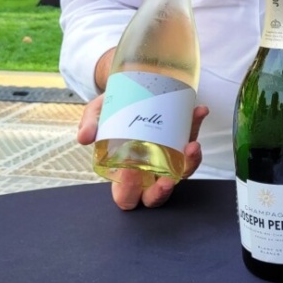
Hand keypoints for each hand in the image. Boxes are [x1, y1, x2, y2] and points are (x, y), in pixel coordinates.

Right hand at [77, 95, 209, 209]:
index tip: (130, 170)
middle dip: (164, 190)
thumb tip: (84, 137)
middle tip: (168, 178)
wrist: (131, 87)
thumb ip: (90, 123)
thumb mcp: (98, 112)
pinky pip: (192, 143)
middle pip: (157, 195)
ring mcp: (167, 159)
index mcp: (123, 173)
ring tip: (192, 145)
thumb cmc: (111, 109)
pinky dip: (196, 127)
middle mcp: (147, 172)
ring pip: (182, 173)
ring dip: (190, 163)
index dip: (128, 190)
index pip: (126, 196)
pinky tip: (199, 111)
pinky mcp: (182, 142)